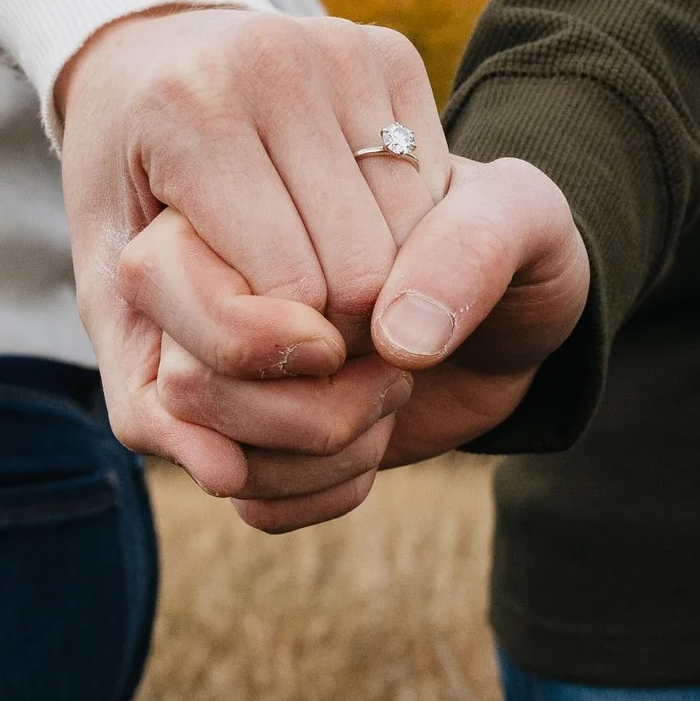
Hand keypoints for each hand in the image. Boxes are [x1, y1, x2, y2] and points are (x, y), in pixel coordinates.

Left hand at [56, 6, 446, 516]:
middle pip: (358, 274)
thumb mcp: (117, 310)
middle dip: (331, 337)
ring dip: (375, 301)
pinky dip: (404, 246)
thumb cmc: (134, 210)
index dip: (276, 357)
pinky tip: (351, 233)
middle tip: (282, 324)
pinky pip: (435, 195)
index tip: (245, 345)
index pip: (286, 293)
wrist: (155, 70)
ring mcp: (344, 47)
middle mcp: (273, 60)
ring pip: (411, 243)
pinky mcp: (395, 50)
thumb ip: (153, 408)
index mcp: (187, 110)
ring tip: (313, 286)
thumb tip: (229, 476)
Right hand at [122, 153, 589, 531]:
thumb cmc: (504, 245)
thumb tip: (394, 335)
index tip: (373, 324)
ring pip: (206, 448)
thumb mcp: (522, 216)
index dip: (279, 328)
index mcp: (237, 200)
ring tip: (392, 397)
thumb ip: (473, 245)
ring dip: (321, 452)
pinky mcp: (250, 442)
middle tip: (395, 374)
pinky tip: (376, 446)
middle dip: (307, 408)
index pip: (177, 277)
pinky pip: (249, 500)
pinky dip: (323, 492)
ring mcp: (219, 369)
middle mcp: (206, 285)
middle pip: (185, 381)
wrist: (511, 321)